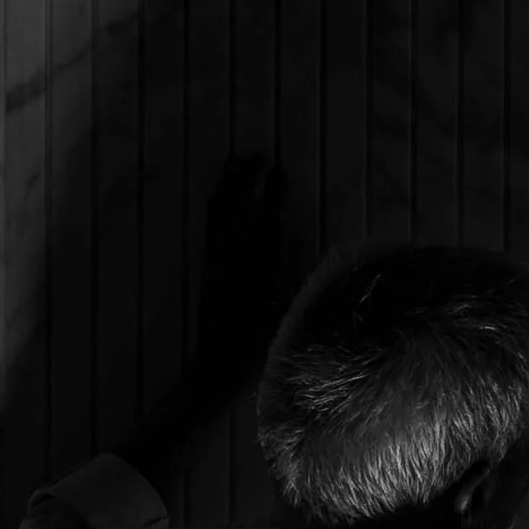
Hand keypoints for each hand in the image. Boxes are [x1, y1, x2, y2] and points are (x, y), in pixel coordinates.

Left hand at [189, 156, 297, 393]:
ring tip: (236, 164)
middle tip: (256, 154)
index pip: (264, 225)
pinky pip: (210, 230)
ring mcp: (214, 267)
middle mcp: (229, 265)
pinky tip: (222, 198)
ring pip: (217, 216)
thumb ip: (301, 286)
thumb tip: (322, 257)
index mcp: (253, 274)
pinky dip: (218, 208)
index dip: (273, 196)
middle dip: (244, 179)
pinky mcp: (206, 273)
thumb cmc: (259, 352)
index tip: (281, 171)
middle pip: (234, 211)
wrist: (215, 374)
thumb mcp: (287, 319)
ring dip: (227, 187)